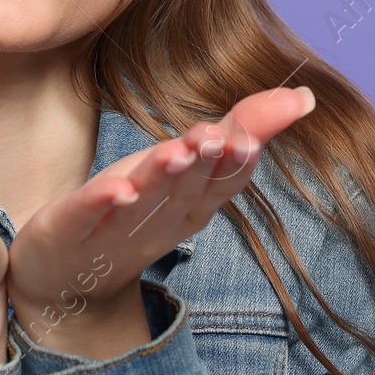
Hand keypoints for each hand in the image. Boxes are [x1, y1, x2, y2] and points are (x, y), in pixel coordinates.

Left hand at [5, 85, 315, 355]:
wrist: (69, 278)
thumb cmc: (137, 209)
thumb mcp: (189, 165)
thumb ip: (241, 128)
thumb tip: (305, 96)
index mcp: (191, 206)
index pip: (221, 183)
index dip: (235, 163)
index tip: (251, 139)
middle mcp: (159, 220)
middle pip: (185, 189)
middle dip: (204, 163)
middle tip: (221, 137)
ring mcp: (114, 229)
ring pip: (142, 201)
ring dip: (160, 178)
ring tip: (176, 152)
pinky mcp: (70, 230)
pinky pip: (87, 216)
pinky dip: (102, 203)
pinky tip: (116, 189)